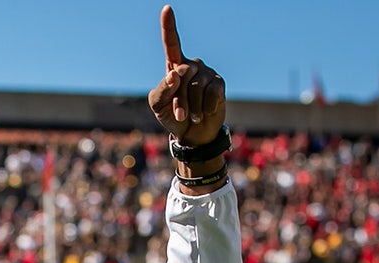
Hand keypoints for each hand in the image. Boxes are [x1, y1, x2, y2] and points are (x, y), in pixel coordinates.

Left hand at [148, 5, 225, 145]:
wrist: (192, 134)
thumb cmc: (172, 116)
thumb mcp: (158, 105)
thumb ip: (163, 89)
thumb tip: (175, 73)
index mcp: (174, 66)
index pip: (171, 43)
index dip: (168, 26)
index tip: (166, 9)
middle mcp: (191, 65)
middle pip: (181, 76)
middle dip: (178, 99)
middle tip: (179, 114)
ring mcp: (207, 73)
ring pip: (196, 87)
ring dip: (191, 107)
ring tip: (191, 115)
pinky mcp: (219, 84)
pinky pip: (211, 95)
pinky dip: (204, 108)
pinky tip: (204, 111)